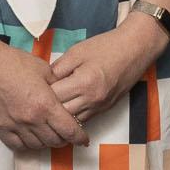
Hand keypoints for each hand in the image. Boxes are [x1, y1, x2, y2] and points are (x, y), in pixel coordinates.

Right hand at [0, 31, 83, 155]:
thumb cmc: (12, 62)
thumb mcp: (43, 69)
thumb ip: (57, 84)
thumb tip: (67, 93)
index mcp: (45, 104)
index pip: (69, 130)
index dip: (79, 137)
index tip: (83, 139)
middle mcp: (31, 119)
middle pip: (55, 141)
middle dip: (64, 139)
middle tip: (66, 134)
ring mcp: (14, 126)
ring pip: (38, 146)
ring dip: (47, 142)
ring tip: (49, 135)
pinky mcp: (0, 128)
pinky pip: (18, 146)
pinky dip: (28, 145)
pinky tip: (31, 138)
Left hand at [47, 21, 162, 123]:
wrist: (135, 49)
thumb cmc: (107, 47)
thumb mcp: (77, 51)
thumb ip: (58, 67)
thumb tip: (44, 81)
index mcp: (84, 82)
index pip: (54, 97)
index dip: (41, 93)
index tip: (34, 88)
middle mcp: (92, 99)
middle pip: (61, 113)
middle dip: (48, 107)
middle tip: (37, 99)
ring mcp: (99, 106)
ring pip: (72, 122)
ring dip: (60, 116)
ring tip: (48, 107)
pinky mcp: (104, 109)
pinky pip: (83, 120)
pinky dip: (72, 116)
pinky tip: (64, 109)